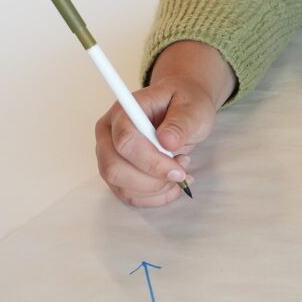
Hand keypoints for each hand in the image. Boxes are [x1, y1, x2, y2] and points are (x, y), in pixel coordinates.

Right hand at [92, 40, 232, 206]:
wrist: (182, 108)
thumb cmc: (185, 105)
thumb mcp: (193, 108)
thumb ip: (181, 122)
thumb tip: (166, 141)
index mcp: (124, 111)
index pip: (125, 141)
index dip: (150, 161)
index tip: (177, 170)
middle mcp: (108, 133)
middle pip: (114, 168)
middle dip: (151, 180)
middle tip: (181, 173)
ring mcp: (108, 154)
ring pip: (119, 185)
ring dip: (154, 188)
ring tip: (179, 172)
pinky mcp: (117, 171)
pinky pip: (127, 194)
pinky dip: (152, 196)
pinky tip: (172, 186)